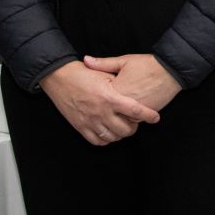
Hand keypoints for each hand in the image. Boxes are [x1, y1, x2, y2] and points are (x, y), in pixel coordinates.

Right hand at [39, 60, 161, 145]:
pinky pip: (97, 141)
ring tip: (123, 126)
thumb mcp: (105, 73)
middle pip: (125, 129)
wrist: (59, 77)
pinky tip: (109, 132)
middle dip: (134, 127)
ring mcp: (89, 121)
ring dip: (121, 134)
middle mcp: (100, 112)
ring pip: (112, 137)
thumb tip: (136, 90)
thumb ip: (121, 83)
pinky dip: (106, 139)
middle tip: (136, 122)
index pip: (135, 110)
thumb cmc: (83, 73)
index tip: (155, 118)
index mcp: (109, 97)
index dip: (148, 116)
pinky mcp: (80, 127)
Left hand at [82, 53, 181, 112]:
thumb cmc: (147, 64)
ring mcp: (134, 112)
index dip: (94, 100)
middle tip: (99, 110)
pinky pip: (133, 122)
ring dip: (117, 120)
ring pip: (120, 121)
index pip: (98, 101)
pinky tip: (128, 116)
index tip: (92, 97)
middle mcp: (122, 104)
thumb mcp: (124, 61)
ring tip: (113, 116)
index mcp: (114, 91)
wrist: (170, 70)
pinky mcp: (144, 115)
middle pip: (107, 115)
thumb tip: (85, 59)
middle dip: (103, 114)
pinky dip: (130, 120)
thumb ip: (103, 63)